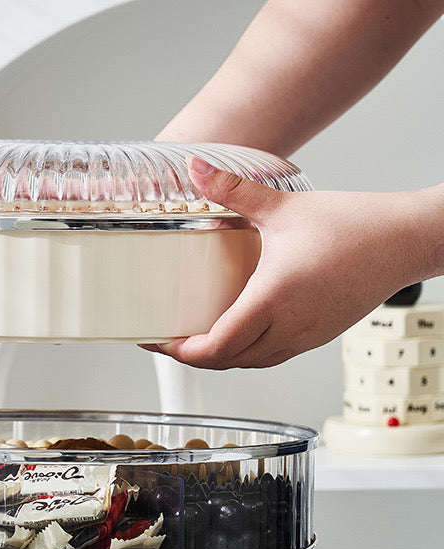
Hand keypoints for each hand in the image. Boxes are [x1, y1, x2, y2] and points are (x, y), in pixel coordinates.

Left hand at [146, 157, 439, 368]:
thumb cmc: (354, 226)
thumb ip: (233, 188)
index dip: (182, 351)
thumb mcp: (283, 206)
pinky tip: (234, 337)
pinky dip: (245, 354)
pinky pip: (270, 358)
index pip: (216, 345)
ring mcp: (304, 337)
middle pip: (226, 362)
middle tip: (167, 340)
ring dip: (218, 359)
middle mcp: (288, 326)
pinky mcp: (316, 338)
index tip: (160, 340)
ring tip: (193, 342)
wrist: (405, 240)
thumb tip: (195, 167)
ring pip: (249, 364)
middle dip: (191, 357)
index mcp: (274, 298)